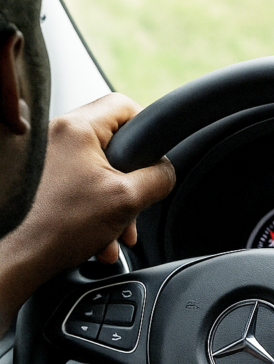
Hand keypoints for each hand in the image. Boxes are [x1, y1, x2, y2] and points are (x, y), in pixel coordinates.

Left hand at [0, 94, 174, 326]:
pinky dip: (93, 209)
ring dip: (114, 203)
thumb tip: (166, 171)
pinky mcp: (39, 179)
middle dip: (131, 180)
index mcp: (75, 129)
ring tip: (116, 231)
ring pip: (97, 169)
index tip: (152, 156)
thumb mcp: (128, 199)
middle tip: (135, 202)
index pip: (124, 105)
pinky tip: (98, 236)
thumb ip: (159, 178)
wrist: (17, 258)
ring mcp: (43, 157)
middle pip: (112, 142)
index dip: (147, 129)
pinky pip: (78, 185)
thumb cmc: (58, 227)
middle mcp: (54, 135)